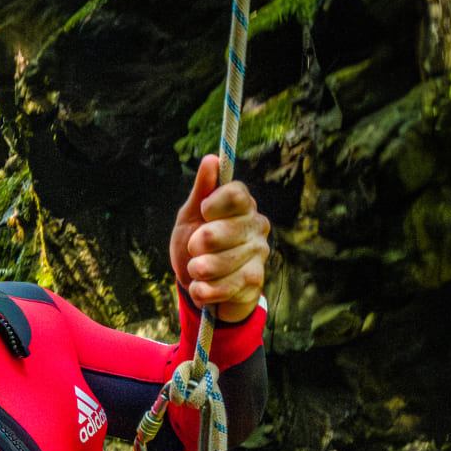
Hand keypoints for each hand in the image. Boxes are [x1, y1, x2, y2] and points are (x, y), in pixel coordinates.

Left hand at [170, 155, 269, 323]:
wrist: (203, 285)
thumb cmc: (197, 245)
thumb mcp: (191, 216)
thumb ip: (201, 190)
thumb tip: (211, 159)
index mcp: (243, 204)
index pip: (235, 194)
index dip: (213, 204)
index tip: (203, 212)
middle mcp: (257, 225)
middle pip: (221, 231)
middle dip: (196, 244)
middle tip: (194, 247)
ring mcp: (260, 253)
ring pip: (218, 263)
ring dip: (197, 269)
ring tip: (197, 269)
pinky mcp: (256, 280)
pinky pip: (222, 286)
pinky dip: (203, 290)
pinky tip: (201, 288)